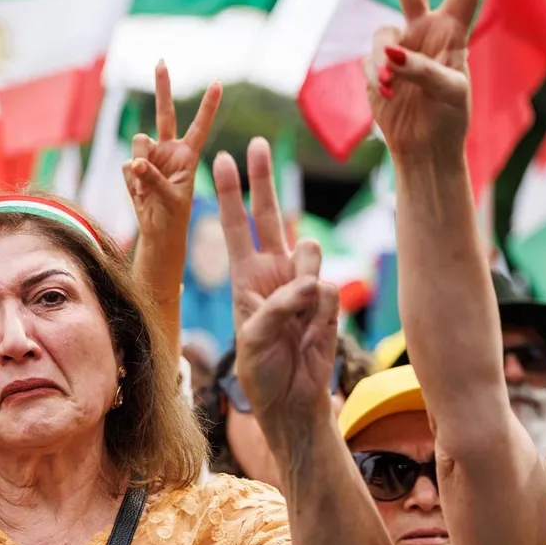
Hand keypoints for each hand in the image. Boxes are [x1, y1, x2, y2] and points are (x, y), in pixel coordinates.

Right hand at [124, 61, 220, 234]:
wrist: (157, 232)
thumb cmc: (173, 217)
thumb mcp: (170, 199)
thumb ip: (153, 179)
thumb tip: (133, 163)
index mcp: (188, 155)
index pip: (200, 125)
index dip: (208, 105)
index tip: (218, 82)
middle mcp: (169, 150)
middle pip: (164, 113)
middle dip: (162, 86)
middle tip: (161, 61)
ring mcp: (149, 157)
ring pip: (139, 142)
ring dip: (141, 161)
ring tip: (147, 186)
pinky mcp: (132, 168)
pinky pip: (126, 166)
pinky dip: (131, 181)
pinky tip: (139, 193)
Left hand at [215, 138, 338, 416]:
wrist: (293, 401)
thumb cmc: (262, 371)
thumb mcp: (254, 339)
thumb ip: (277, 308)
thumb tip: (312, 283)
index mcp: (246, 278)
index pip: (235, 228)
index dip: (227, 195)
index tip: (218, 159)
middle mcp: (273, 273)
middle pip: (268, 215)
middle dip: (261, 180)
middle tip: (256, 143)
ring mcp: (303, 284)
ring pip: (307, 250)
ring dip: (301, 272)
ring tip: (296, 310)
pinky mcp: (328, 301)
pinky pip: (328, 290)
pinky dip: (319, 311)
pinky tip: (311, 332)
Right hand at [365, 0, 483, 155]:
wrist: (423, 149)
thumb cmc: (449, 120)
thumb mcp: (449, 93)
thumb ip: (423, 69)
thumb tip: (389, 54)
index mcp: (454, 33)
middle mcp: (425, 33)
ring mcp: (398, 50)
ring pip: (380, 37)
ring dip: (382, 63)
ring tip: (392, 89)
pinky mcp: (376, 70)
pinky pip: (369, 63)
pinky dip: (375, 78)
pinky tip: (386, 95)